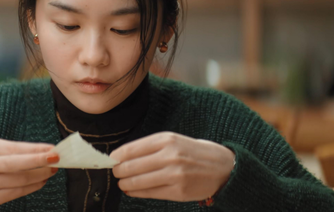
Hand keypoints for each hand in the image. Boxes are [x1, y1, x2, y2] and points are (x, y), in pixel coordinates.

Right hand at [0, 137, 59, 211]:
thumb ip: (12, 150)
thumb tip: (42, 150)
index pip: (16, 148)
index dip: (37, 149)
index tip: (54, 149)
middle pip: (18, 163)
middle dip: (40, 161)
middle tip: (57, 159)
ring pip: (19, 179)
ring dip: (39, 175)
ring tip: (51, 171)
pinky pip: (15, 192)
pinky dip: (31, 187)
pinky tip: (40, 182)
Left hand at [110, 132, 234, 201]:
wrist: (223, 167)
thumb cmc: (193, 152)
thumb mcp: (173, 141)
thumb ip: (149, 147)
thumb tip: (121, 156)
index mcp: (166, 140)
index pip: (131, 149)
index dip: (116, 157)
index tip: (110, 160)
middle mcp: (169, 156)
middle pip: (131, 166)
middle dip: (119, 171)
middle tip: (116, 172)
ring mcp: (174, 175)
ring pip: (138, 182)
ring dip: (125, 183)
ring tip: (122, 183)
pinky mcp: (178, 191)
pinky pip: (150, 193)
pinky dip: (136, 192)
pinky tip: (132, 190)